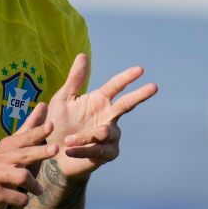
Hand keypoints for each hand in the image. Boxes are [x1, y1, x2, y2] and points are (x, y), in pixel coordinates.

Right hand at [0, 102, 57, 208]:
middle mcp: (1, 158)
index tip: (51, 126)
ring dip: (34, 185)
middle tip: (55, 149)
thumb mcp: (14, 146)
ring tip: (38, 190)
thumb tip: (44, 105)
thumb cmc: (1, 166)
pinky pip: (17, 197)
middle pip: (25, 154)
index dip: (38, 131)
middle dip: (40, 151)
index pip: (26, 137)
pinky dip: (23, 199)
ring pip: (22, 176)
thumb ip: (30, 127)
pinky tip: (23, 199)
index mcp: (9, 146)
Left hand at [46, 54, 157, 178]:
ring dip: (85, 136)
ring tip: (69, 140)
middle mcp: (108, 116)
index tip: (140, 69)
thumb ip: (74, 80)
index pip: (115, 86)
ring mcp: (110, 136)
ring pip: (105, 132)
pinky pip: (99, 150)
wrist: (53, 152)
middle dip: (139, 95)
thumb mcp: (62, 100)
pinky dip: (83, 150)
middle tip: (154, 86)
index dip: (127, 77)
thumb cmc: (58, 124)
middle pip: (127, 104)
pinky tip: (70, 150)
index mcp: (99, 101)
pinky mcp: (107, 153)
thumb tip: (83, 55)